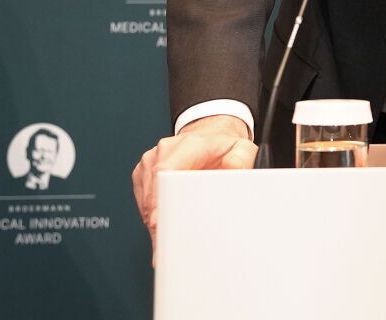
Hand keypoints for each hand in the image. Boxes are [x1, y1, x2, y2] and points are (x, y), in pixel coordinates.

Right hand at [132, 114, 256, 260]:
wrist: (210, 136)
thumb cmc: (222, 146)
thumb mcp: (241, 149)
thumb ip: (240, 161)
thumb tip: (233, 171)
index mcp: (187, 144)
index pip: (164, 172)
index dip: (161, 200)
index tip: (159, 224)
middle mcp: (164, 151)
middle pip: (154, 193)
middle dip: (160, 223)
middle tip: (169, 249)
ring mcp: (151, 163)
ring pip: (146, 203)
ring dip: (157, 224)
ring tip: (172, 242)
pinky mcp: (144, 176)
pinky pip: (144, 204)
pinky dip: (154, 218)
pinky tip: (169, 225)